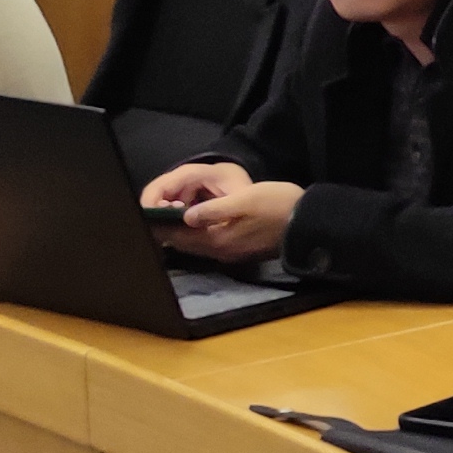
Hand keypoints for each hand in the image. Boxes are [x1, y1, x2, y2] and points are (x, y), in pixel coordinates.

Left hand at [141, 163, 298, 261]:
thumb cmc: (278, 205)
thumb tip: (186, 215)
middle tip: (151, 216)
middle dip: (167, 231)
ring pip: (196, 244)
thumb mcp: (245, 200)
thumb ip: (214, 209)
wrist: (308, 223)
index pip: (179, 236)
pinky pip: (208, 243)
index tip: (144, 217)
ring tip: (167, 218)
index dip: (160, 226)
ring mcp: (231, 252)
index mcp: (218, 239)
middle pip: (184, 243)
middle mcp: (221, 251)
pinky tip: (194, 223)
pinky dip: (195, 235)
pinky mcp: (240, 249)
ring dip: (181, 234)